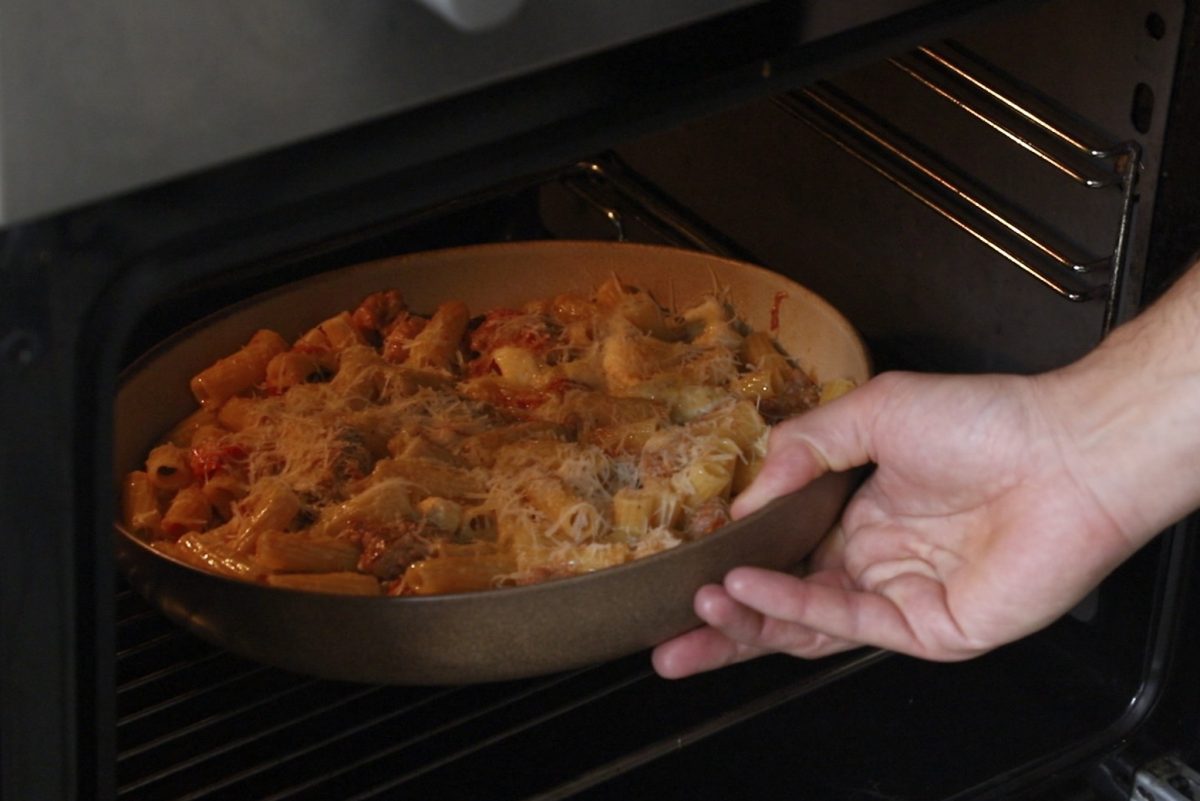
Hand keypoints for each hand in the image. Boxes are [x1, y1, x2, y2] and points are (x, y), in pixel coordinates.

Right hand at [652, 369, 1140, 677]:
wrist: (1068, 450)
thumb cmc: (985, 420)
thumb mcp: (873, 413)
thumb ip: (804, 449)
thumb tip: (745, 496)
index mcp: (859, 515)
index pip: (781, 551)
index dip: (732, 558)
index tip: (684, 556)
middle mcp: (873, 561)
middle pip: (784, 603)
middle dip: (722, 622)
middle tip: (666, 633)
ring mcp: (897, 598)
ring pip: (805, 625)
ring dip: (745, 624)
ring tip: (691, 619)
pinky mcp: (927, 629)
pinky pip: (846, 624)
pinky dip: (791, 608)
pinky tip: (747, 592)